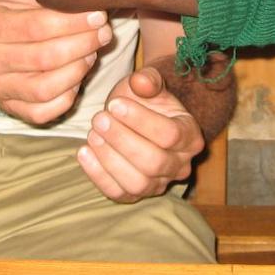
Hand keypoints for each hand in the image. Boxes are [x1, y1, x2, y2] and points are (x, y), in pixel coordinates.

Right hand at [0, 0, 111, 123]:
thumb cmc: (1, 13)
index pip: (37, 27)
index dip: (74, 23)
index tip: (98, 16)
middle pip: (45, 58)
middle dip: (83, 45)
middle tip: (104, 33)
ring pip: (45, 88)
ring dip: (78, 71)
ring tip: (92, 53)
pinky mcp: (7, 108)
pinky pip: (43, 112)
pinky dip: (67, 97)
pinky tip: (77, 78)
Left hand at [78, 66, 204, 202]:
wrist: (136, 116)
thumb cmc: (144, 99)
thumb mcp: (148, 83)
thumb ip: (148, 80)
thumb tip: (140, 81)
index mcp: (190, 135)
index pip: (170, 135)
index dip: (141, 120)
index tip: (115, 104)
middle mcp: (180, 165)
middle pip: (154, 162)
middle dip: (122, 140)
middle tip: (99, 119)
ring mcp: (159, 183)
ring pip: (138, 183)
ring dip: (110, 159)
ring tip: (92, 134)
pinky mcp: (136, 195)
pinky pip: (118, 193)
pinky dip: (98, 175)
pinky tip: (84, 152)